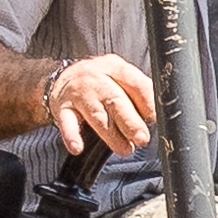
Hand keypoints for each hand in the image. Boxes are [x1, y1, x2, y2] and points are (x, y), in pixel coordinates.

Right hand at [43, 52, 157, 155]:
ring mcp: (78, 93)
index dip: (146, 101)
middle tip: (142, 139)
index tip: (154, 118)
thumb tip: (155, 116)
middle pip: (115, 100)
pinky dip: (71, 135)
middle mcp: (95, 78)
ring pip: (96, 115)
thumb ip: (138, 92)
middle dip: (130, 121)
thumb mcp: (120, 78)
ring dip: (111, 135)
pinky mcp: (62, 108)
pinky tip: (78, 147)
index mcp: (115, 68)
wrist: (63, 79)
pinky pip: (66, 122)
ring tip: (124, 149)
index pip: (134, 82)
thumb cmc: (100, 82)